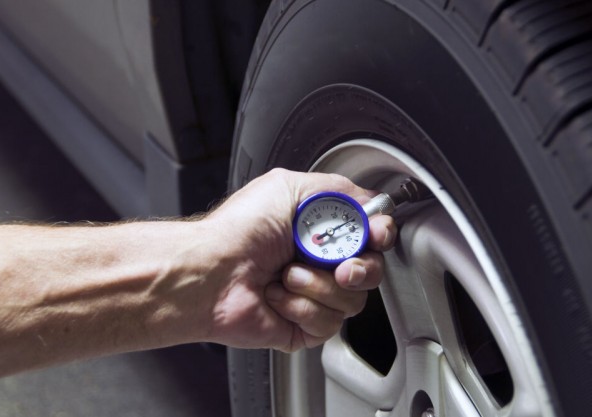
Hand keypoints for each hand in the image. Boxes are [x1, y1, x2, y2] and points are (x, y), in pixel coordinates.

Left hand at [201, 168, 396, 351]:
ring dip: (319, 285)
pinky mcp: (303, 327)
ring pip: (353, 299)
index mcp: (317, 229)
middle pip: (371, 270)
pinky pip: (329, 323)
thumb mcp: (289, 187)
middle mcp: (317, 262)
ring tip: (286, 274)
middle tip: (339, 265)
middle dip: (359, 267)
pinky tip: (278, 296)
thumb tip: (370, 203)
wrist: (211, 272)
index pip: (370, 235)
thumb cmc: (238, 231)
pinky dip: (303, 307)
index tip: (375, 235)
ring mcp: (311, 295)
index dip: (379, 235)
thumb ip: (338, 190)